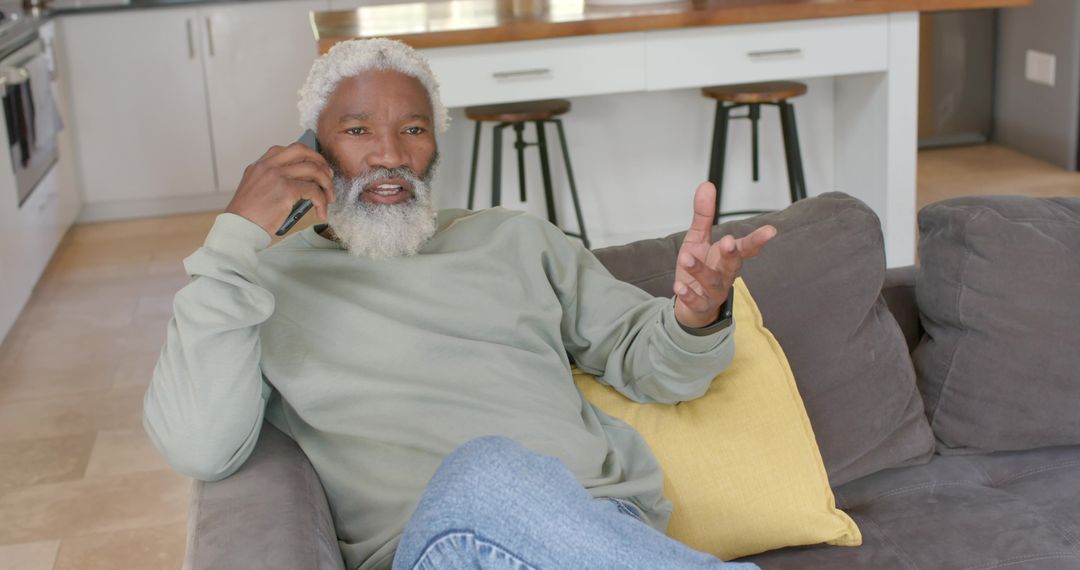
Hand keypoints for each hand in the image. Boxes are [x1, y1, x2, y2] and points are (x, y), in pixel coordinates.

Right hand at [225, 142, 335, 235]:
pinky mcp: (286, 190)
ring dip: (326, 184)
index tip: (316, 167)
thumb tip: (300, 181)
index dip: (307, 156)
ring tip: (329, 198)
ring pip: (313, 170)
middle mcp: (268, 166)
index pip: (289, 149)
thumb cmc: (248, 215)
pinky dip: (322, 202)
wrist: (239, 227)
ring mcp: (277, 176)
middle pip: (302, 151)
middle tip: (329, 176)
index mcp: (260, 164)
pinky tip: (321, 212)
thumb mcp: (255, 188)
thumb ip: (271, 179)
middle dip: (320, 161)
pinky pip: (313, 191)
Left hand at [673, 182, 776, 328]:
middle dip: (732, 253)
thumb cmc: (699, 269)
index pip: (745, 246)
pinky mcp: (699, 305)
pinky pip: (696, 301)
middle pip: (734, 264)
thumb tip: (707, 185)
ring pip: (712, 281)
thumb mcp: (698, 239)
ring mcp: (713, 291)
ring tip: (686, 258)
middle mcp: (725, 274)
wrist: (691, 305)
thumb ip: (704, 215)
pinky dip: (688, 295)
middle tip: (728, 241)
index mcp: (727, 257)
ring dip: (700, 270)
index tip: (770, 230)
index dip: (758, 239)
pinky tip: (679, 286)